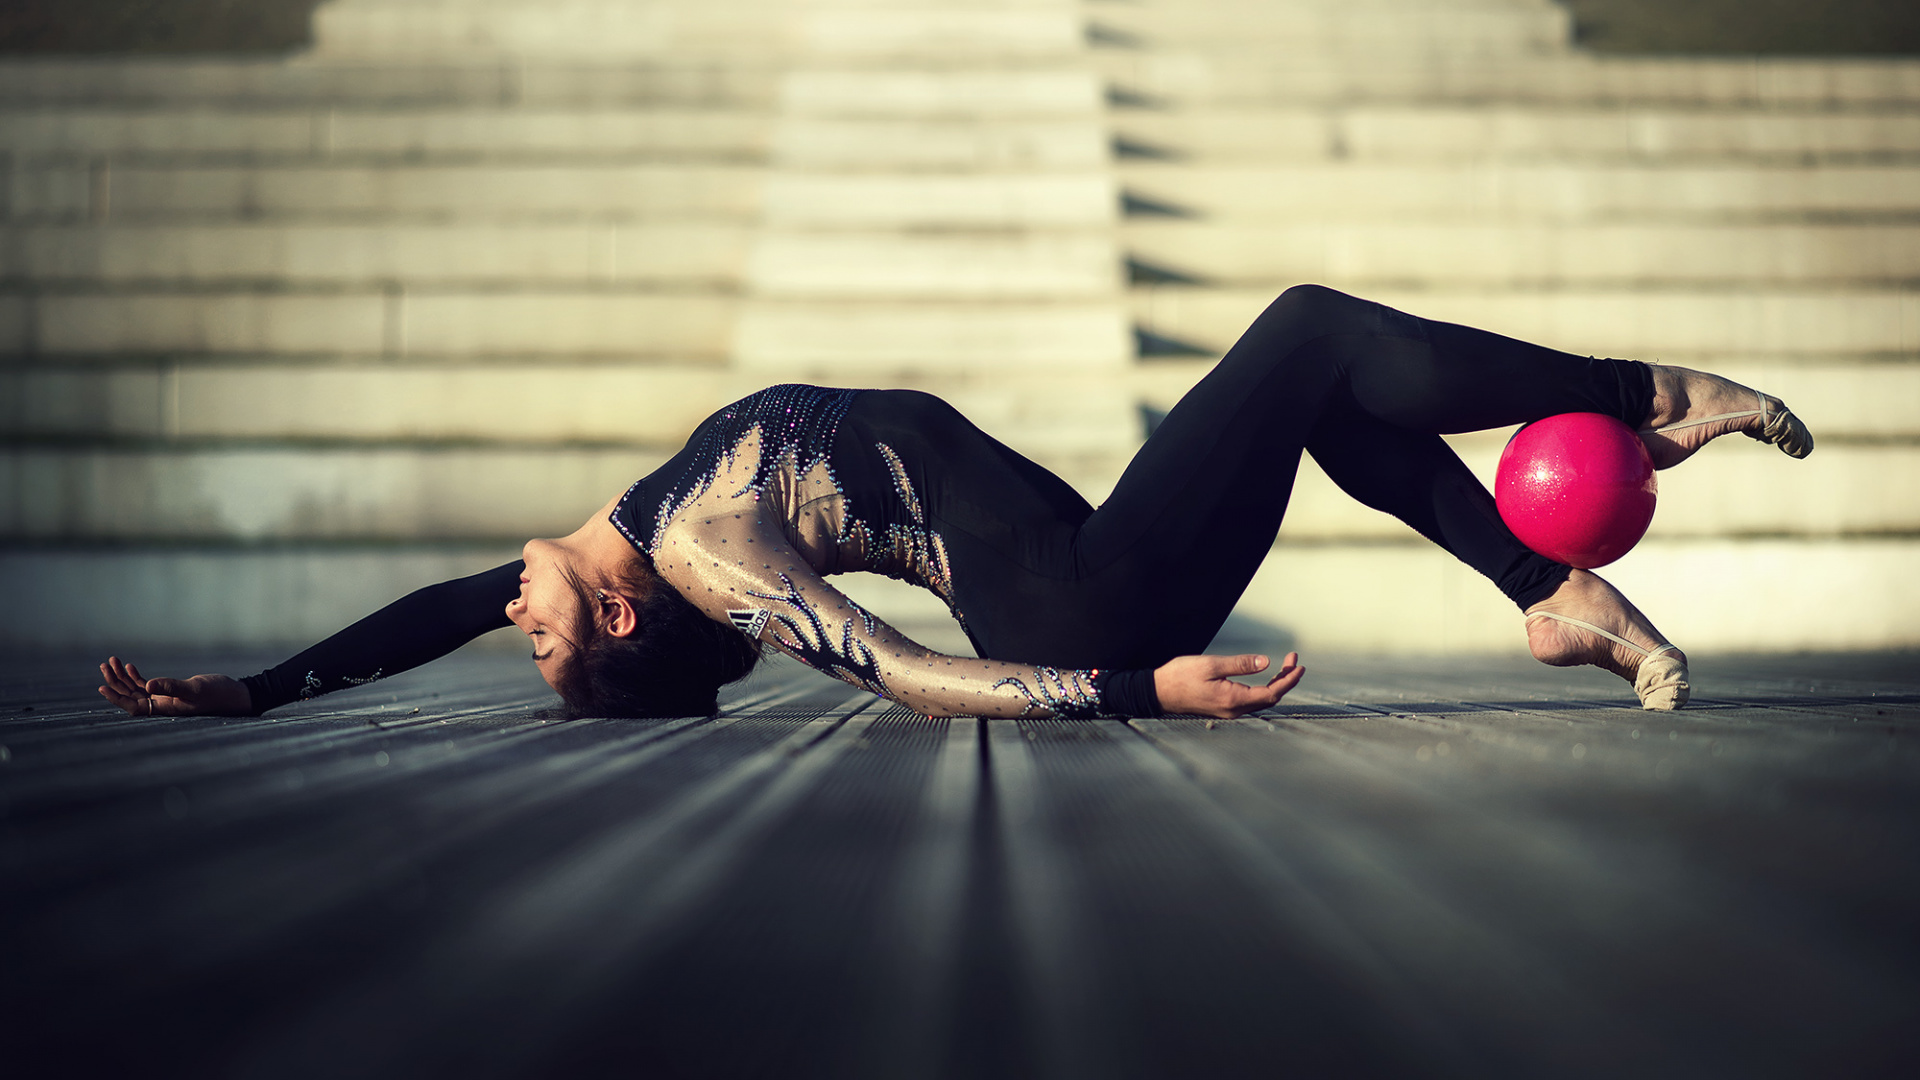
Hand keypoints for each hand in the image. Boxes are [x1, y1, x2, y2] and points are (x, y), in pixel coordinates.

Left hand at [97, 656, 252, 716]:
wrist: (236, 695)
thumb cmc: (219, 694)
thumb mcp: (195, 689)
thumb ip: (172, 687)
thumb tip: (148, 686)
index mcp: (165, 709)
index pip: (134, 707)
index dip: (117, 699)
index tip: (103, 688)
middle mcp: (162, 706)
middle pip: (131, 697)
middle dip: (115, 683)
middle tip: (104, 665)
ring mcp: (166, 699)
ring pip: (136, 690)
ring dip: (122, 678)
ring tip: (110, 662)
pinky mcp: (171, 692)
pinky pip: (147, 686)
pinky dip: (136, 677)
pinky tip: (129, 666)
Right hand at [1152, 652, 1303, 718]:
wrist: (1158, 692)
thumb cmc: (1181, 676)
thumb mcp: (1211, 665)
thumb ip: (1240, 664)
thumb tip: (1266, 662)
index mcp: (1233, 699)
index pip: (1272, 693)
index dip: (1289, 680)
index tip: (1299, 665)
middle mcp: (1234, 710)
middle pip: (1271, 697)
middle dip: (1286, 678)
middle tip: (1294, 658)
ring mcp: (1229, 711)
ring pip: (1262, 700)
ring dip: (1276, 683)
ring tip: (1285, 665)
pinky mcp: (1224, 708)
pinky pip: (1252, 700)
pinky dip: (1264, 688)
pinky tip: (1266, 677)